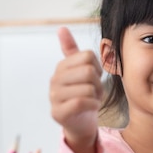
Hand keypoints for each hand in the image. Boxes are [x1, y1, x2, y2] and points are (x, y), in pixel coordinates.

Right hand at [49, 26, 102, 152]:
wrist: (80, 123)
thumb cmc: (82, 95)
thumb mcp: (79, 72)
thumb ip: (71, 51)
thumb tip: (62, 28)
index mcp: (61, 67)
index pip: (88, 56)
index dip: (98, 67)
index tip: (95, 78)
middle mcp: (54, 80)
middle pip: (89, 71)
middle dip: (99, 83)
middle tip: (96, 92)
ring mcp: (54, 97)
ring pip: (87, 88)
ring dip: (97, 96)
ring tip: (92, 100)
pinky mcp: (58, 112)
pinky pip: (82, 102)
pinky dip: (93, 105)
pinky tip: (91, 107)